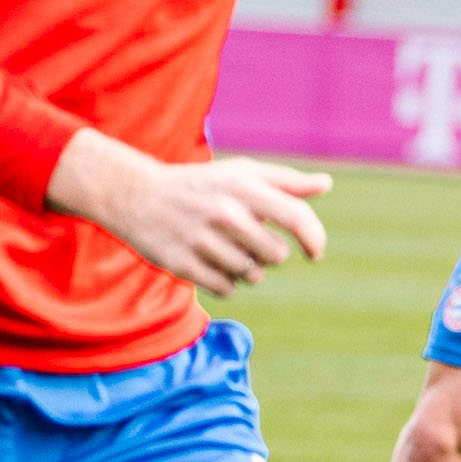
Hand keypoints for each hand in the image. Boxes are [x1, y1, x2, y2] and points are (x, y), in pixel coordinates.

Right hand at [52, 129, 330, 295]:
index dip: (314, 238)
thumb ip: (284, 182)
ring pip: (252, 275)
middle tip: (249, 242)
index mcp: (242, 187)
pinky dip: (226, 282)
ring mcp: (201, 240)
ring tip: (226, 251)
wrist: (135, 196)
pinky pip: (226, 288)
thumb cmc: (199, 185)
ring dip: (247, 270)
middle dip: (270, 254)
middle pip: (276, 255)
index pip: (295, 217)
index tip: (315, 253)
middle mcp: (223, 213)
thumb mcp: (239, 173)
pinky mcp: (182, 265)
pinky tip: (212, 264)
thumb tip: (325, 185)